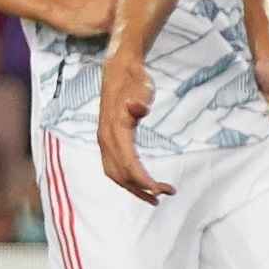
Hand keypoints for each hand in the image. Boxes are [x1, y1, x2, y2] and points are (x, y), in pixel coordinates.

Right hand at [95, 52, 172, 200]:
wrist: (118, 71)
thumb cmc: (134, 81)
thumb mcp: (142, 89)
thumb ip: (140, 102)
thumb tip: (135, 107)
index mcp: (115, 130)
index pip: (129, 164)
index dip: (145, 181)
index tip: (163, 190)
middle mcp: (105, 138)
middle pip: (121, 174)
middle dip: (142, 189)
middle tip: (165, 194)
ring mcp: (104, 140)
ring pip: (114, 174)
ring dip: (133, 188)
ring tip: (153, 197)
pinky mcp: (106, 140)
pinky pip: (112, 167)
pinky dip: (125, 179)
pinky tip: (138, 183)